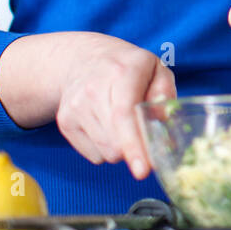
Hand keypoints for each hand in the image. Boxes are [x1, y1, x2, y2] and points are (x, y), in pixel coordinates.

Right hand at [53, 33, 175, 178]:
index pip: (124, 115)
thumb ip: (165, 95)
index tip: (143, 170)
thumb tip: (163, 127)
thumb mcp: (156, 69)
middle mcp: (93, 89)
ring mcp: (75, 107)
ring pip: (106, 153)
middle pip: (114, 142)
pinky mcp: (65, 122)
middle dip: (135, 149)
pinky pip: (94, 155)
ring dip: (121, 148)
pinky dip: (106, 148)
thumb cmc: (128, 67)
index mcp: (122, 73)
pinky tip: (106, 125)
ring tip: (122, 122)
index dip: (134, 144)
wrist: (84, 59)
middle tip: (145, 135)